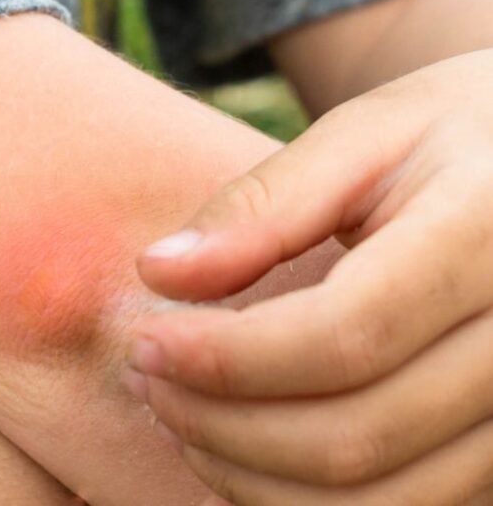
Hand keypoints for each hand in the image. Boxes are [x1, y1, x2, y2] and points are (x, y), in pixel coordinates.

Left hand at [127, 49, 492, 504]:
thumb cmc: (450, 138)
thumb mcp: (365, 134)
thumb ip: (264, 203)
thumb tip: (158, 272)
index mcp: (488, 237)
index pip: (345, 334)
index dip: (226, 356)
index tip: (145, 341)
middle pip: (356, 433)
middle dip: (221, 421)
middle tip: (146, 380)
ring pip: (379, 498)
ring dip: (252, 477)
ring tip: (179, 418)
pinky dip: (301, 504)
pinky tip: (236, 460)